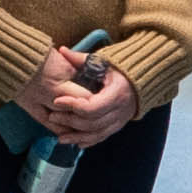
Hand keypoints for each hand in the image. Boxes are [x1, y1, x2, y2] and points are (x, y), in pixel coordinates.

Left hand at [28, 43, 142, 146]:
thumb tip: (62, 50)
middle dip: (70, 121)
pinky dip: (87, 141)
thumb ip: (82, 59)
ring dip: (76, 136)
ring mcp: (120, 121)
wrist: (140, 83)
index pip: (93, 106)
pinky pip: (102, 138)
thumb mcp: (103, 62)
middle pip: (92, 122)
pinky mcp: (117, 127)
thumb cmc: (118, 70)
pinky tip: (73, 142)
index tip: (57, 101)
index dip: (73, 105)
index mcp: (117, 93)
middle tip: (51, 115)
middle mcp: (120, 110)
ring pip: (97, 134)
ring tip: (58, 136)